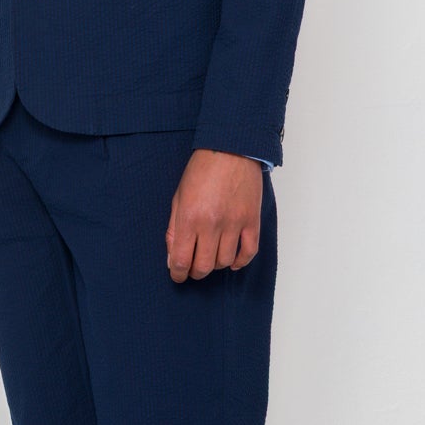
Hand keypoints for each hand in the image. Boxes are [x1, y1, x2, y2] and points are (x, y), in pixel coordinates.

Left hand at [166, 150, 262, 280]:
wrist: (231, 149)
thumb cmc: (202, 170)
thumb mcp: (178, 197)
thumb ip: (173, 229)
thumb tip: (172, 257)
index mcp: (189, 218)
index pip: (181, 259)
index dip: (177, 273)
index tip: (177, 275)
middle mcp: (212, 224)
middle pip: (203, 266)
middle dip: (195, 272)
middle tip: (192, 269)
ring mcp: (234, 223)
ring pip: (225, 261)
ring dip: (216, 265)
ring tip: (211, 257)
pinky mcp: (251, 220)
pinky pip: (249, 252)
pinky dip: (240, 262)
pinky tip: (233, 261)